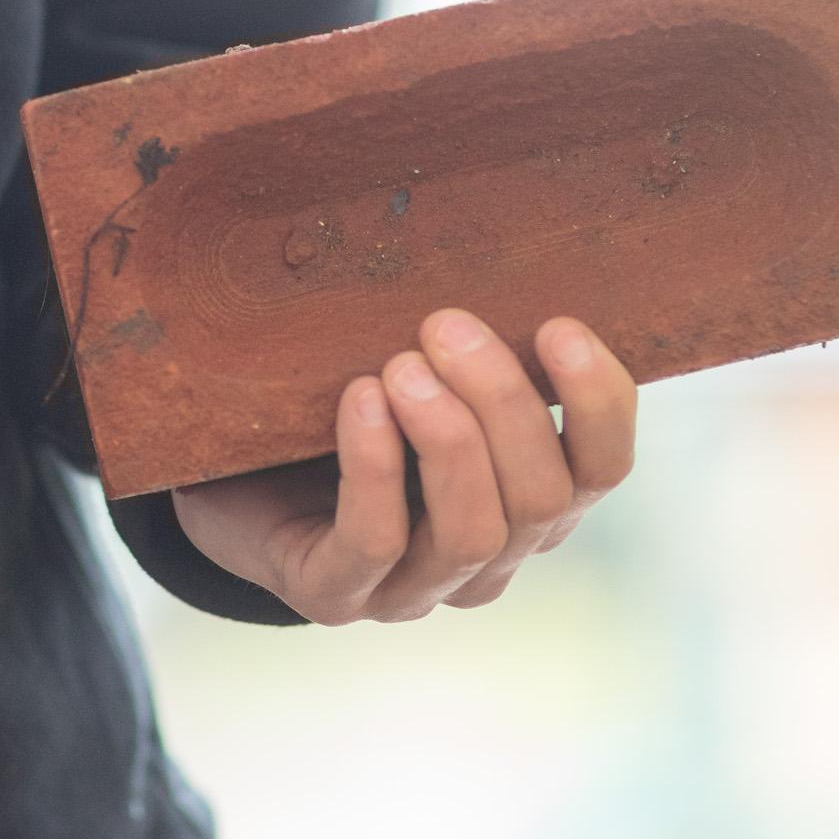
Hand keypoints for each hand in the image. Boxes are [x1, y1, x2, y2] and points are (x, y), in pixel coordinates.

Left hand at [171, 312, 635, 623]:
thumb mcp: (424, 370)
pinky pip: (375, 544)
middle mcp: (491, 556)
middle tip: (445, 325)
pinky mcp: (337, 595)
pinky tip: (360, 402)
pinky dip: (374, 469)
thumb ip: (471, 345)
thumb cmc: (345, 409)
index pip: (606, 468)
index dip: (599, 402)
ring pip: (474, 533)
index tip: (558, 324)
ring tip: (400, 366)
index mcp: (531, 500)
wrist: (233, 482)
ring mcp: (416, 589)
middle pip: (543, 498)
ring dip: (448, 440)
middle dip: (504, 404)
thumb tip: (502, 243)